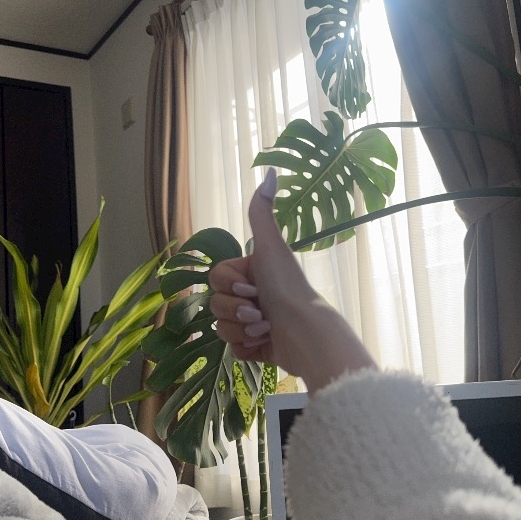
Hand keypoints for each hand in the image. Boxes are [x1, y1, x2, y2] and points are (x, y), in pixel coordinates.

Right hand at [209, 169, 376, 393]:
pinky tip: (264, 343)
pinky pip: (231, 348)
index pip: (216, 279)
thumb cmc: (288, 286)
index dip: (230, 287)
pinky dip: (246, 346)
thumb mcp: (271, 246)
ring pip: (221, 328)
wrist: (304, 332)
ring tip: (265, 328)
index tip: (252, 287)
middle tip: (260, 312)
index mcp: (251, 272)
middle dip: (236, 311)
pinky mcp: (254, 347)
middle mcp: (250, 296)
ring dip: (242, 329)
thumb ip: (262, 212)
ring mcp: (251, 323)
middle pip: (215, 304)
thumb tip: (270, 171)